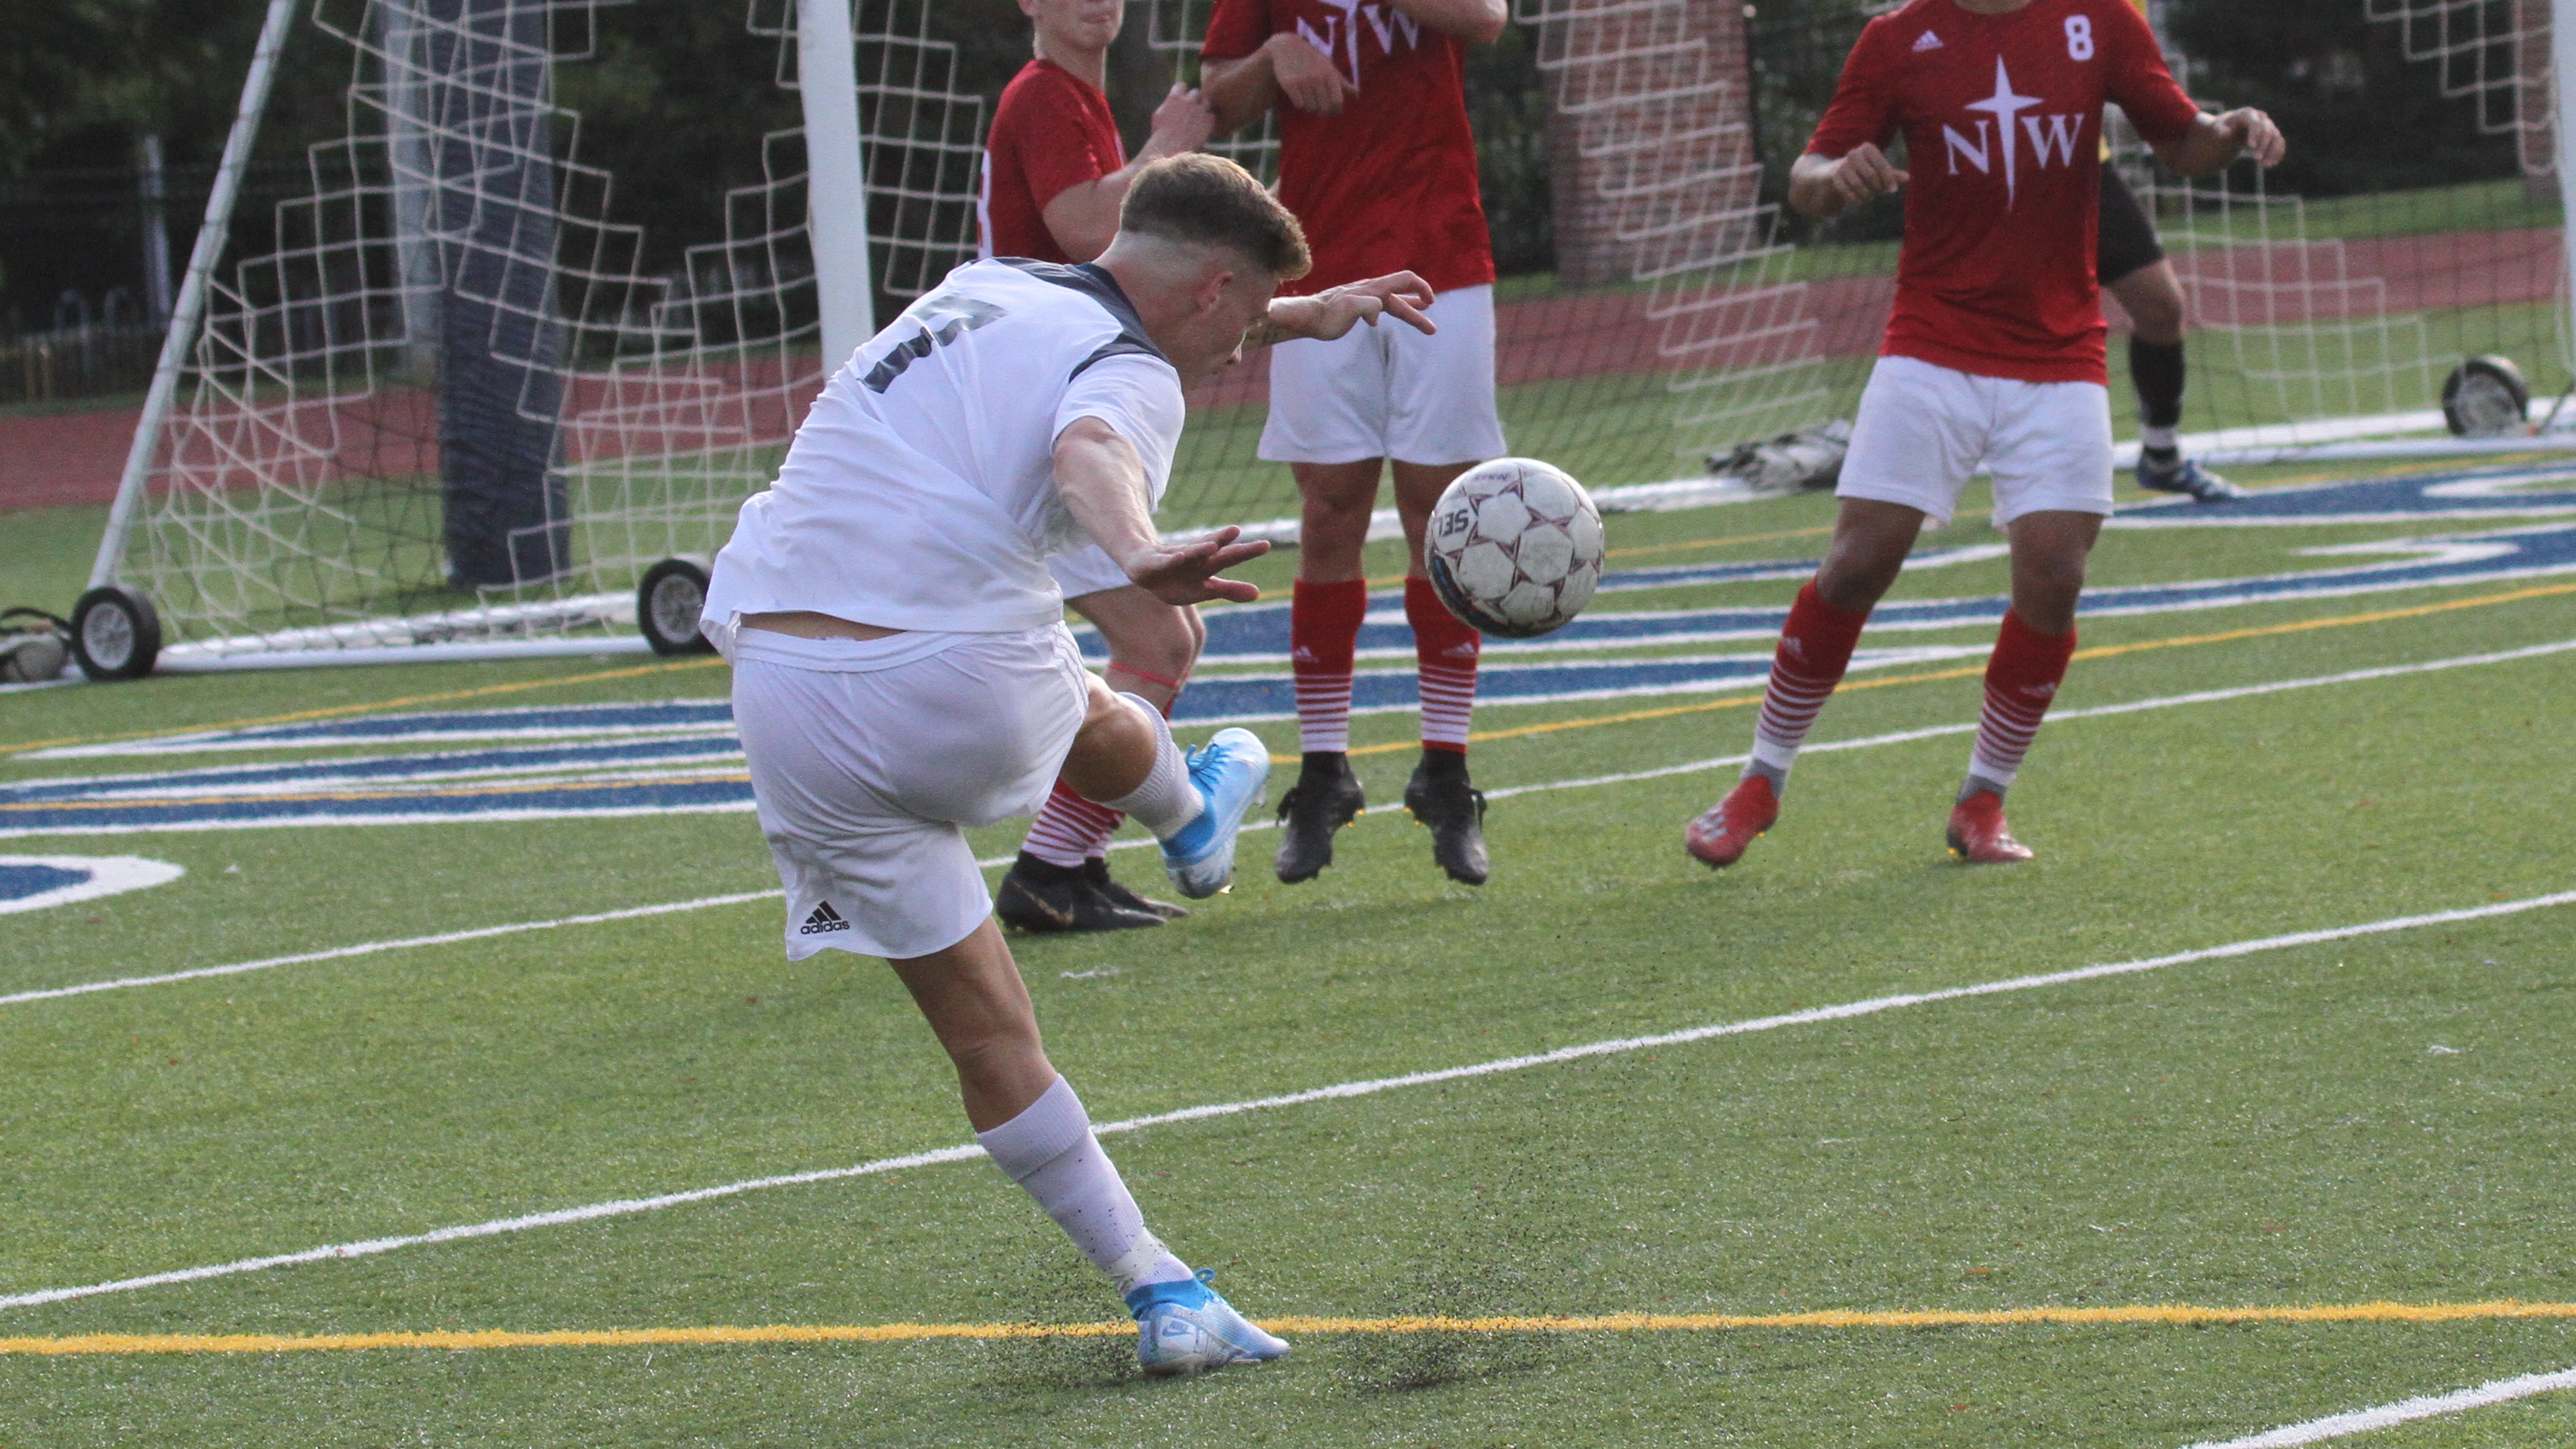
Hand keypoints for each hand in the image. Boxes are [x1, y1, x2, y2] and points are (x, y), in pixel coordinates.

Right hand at [1123, 526, 1272, 604]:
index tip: (1265, 544)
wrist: (1144, 567)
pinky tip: (1180, 558)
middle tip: (1239, 531)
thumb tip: (1258, 594)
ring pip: (1190, 554)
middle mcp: (1195, 558)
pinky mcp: (1155, 563)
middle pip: (1215, 551)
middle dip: (1227, 543)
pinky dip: (1172, 560)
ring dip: (1201, 550)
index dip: (1247, 551)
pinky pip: (1165, 562)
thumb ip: (1230, 590)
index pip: (1231, 556)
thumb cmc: (1180, 578)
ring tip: (1213, 546)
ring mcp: (1175, 559)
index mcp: (1208, 565)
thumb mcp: (1205, 589)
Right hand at [1144, 84, 1214, 157]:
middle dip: (1193, 99)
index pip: (1181, 85)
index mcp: (1175, 97)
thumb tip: (1171, 101)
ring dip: (1203, 107)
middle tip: (1191, 109)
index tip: (1181, 99)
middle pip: (1196, 92)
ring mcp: (1200, 110)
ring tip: (1198, 118)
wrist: (1170, 148)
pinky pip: (1211, 115)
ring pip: (1206, 102)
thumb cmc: (1160, 134)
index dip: (1181, 92)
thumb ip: (1167, 104)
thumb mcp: (1158, 115)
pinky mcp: (1208, 121)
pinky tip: (1203, 127)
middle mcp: (1189, 100)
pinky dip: (1208, 120)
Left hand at [1264, 272, 1437, 343]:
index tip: (1430, 303)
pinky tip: (1385, 318)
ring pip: (1393, 303)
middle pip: (1402, 297)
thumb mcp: (1348, 309)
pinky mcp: (1357, 306)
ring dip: (1410, 312)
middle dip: (1418, 313)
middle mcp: (1371, 290)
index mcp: (1373, 288)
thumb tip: (1377, 314)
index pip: (1404, 279)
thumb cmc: (1326, 315)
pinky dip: (1391, 311)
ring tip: (1425, 322)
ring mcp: (1364, 297)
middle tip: (1432, 330)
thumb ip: (1366, 306)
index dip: (1421, 287)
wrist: (1307, 317)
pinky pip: (1380, 307)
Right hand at [1267, 30, 1357, 113]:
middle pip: (1324, 108)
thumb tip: (1357, 92)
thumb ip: (1342, 81)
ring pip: (1310, 108)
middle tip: (1319, 111)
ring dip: (1310, 107)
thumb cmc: (1312, 59)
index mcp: (1329, 74)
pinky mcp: (1290, 84)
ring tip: (1308, 99)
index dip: (1335, 110)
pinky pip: (1299, 105)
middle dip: (1322, 112)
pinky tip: (1298, 96)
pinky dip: (1299, 104)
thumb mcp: (1328, 66)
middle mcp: (1318, 77)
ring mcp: (1303, 81)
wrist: (1287, 47)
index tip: (1332, 111)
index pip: (1337, 102)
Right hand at [1823, 143, 1907, 206]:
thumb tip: (1908, 178)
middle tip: (1878, 192)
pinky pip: (1847, 191)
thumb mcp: (1877, 171)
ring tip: (1869, 198)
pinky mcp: (1834, 176)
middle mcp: (1854, 153)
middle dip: (1877, 187)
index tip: (1893, 191)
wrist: (1834, 174)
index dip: (1889, 179)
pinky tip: (1859, 201)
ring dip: (1866, 195)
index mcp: (1868, 148)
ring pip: (1859, 184)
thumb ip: (1892, 174)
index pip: (1882, 165)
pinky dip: (1855, 199)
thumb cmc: (1862, 171)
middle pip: (1871, 175)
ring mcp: (1842, 164)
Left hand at [2216, 107, 2285, 166]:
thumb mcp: (2218, 128)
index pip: (2255, 123)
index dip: (2255, 134)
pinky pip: (2280, 143)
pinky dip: (2277, 154)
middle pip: (2268, 131)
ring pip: (2277, 138)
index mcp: (2248, 114)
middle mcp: (2261, 118)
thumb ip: (2220, 130)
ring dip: (2273, 151)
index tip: (2251, 147)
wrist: (2232, 126)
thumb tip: (2226, 133)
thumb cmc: (2223, 127)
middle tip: (2256, 158)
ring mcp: (2269, 126)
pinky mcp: (2273, 135)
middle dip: (2263, 145)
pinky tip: (2270, 164)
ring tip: (2264, 164)